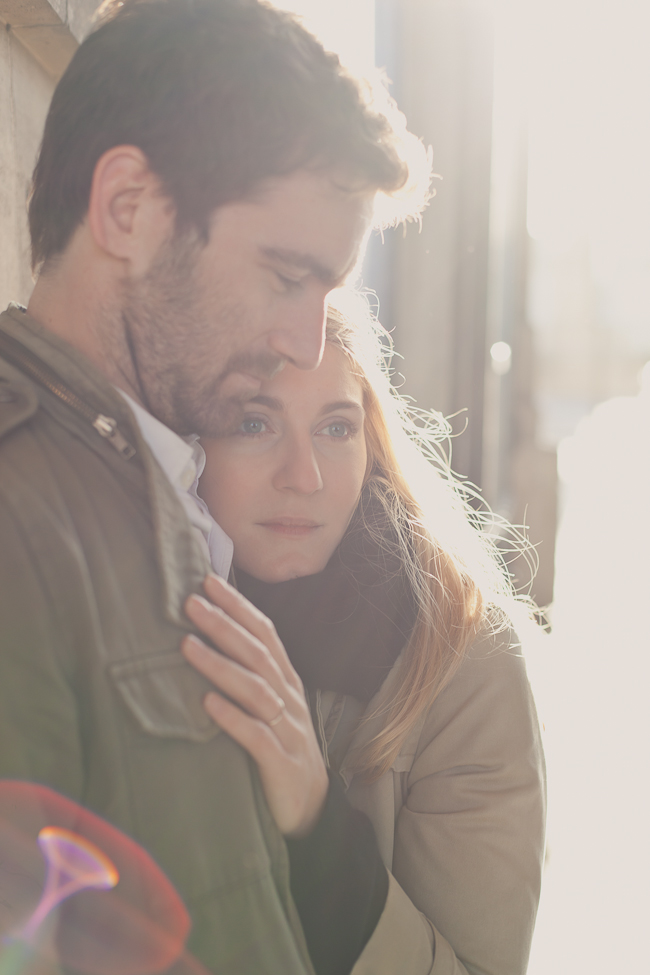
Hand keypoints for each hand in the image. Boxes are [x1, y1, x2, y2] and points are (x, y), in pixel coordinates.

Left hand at [182, 573, 328, 837]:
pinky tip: (207, 704)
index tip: (208, 581)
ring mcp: (288, 730)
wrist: (310, 809)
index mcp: (286, 681)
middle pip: (257, 654)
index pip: (264, 633)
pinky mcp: (281, 763)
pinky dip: (232, 718)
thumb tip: (206, 639)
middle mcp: (289, 699)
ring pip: (255, 689)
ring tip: (187, 646)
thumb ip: (248, 676)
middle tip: (191, 603)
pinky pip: (256, 736)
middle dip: (223, 625)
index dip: (238, 606)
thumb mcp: (268, 707)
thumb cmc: (280, 748)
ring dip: (219, 665)